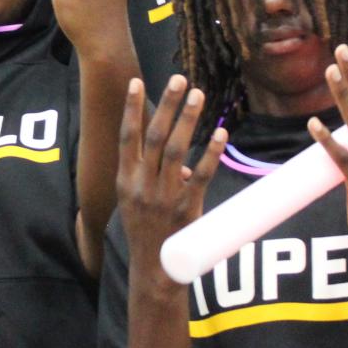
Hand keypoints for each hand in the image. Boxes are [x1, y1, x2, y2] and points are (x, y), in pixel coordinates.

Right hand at [115, 75, 219, 255]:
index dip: (131, 109)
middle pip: (155, 137)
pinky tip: (221, 133)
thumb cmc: (145, 230)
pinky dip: (212, 153)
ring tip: (198, 95)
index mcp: (125, 180)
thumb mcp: (135, 201)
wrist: (152, 269)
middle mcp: (142, 185)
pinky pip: (201, 176)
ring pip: (177, 151)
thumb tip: (182, 163)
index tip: (135, 82)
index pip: (127, 137)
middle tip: (179, 79)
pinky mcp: (187, 209)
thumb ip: (151, 176)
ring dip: (188, 120)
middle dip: (167, 105)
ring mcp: (164, 197)